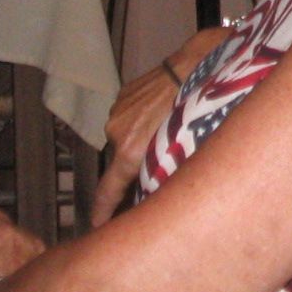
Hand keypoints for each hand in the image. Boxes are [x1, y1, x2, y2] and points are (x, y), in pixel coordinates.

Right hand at [89, 25, 234, 226]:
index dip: (102, 211)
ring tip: (166, 126)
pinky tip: (161, 110)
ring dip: (140, 137)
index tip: (97, 226)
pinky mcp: (123, 93)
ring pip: (126, 135)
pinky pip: (130, 114)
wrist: (195, 65)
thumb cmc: (195, 110)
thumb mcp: (182, 150)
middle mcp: (117, 132)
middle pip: (122, 160)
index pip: (108, 190)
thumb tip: (158, 191)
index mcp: (129, 151)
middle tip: (158, 160)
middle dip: (136, 165)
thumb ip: (162, 172)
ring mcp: (118, 110)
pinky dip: (141, 118)